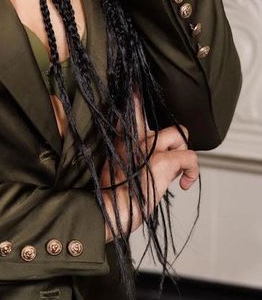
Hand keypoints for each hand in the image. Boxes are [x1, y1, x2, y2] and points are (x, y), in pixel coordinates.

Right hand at [99, 92, 198, 241]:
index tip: (134, 89)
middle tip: (171, 161)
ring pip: (179, 134)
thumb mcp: (113, 169)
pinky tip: (184, 184)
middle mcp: (132, 137)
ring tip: (175, 173)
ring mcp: (147, 147)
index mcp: (120, 138)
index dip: (135, 97)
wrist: (107, 210)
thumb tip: (148, 156)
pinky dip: (192, 171)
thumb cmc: (111, 197)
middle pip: (160, 119)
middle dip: (173, 140)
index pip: (129, 107)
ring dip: (182, 155)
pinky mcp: (161, 161)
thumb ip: (127, 155)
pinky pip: (190, 156)